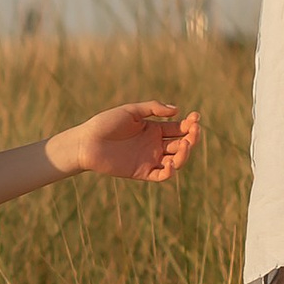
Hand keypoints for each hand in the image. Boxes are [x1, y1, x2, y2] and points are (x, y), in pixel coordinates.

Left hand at [46, 102, 200, 185]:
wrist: (86, 142)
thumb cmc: (105, 123)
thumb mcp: (130, 111)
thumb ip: (153, 109)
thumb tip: (177, 110)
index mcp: (153, 129)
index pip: (179, 128)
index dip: (190, 124)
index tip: (196, 118)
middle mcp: (154, 145)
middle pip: (181, 144)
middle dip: (192, 138)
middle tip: (194, 131)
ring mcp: (150, 159)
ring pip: (176, 160)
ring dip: (185, 154)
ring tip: (186, 145)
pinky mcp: (142, 172)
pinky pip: (161, 175)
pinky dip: (170, 172)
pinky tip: (171, 163)